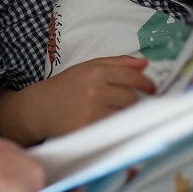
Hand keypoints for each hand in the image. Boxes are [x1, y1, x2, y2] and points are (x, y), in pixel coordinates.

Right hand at [0, 56, 154, 145]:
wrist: (39, 107)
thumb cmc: (65, 86)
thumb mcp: (87, 67)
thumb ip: (117, 63)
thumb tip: (145, 63)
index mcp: (96, 71)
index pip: (132, 77)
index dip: (146, 84)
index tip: (152, 90)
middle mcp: (95, 89)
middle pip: (131, 98)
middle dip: (134, 101)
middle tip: (128, 103)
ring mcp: (92, 111)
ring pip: (124, 114)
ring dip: (124, 114)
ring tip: (114, 112)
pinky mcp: (88, 128)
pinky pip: (113, 128)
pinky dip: (115, 126)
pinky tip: (107, 123)